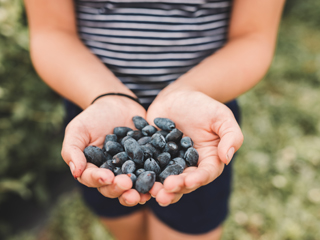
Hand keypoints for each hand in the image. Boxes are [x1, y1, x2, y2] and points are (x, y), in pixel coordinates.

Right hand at [61, 96, 150, 205]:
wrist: (117, 104)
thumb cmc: (93, 117)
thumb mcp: (77, 130)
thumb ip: (72, 150)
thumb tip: (75, 173)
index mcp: (92, 170)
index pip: (92, 179)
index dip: (98, 179)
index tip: (107, 176)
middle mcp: (111, 174)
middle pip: (113, 188)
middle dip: (119, 188)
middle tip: (127, 184)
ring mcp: (129, 171)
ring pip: (132, 187)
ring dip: (137, 192)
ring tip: (143, 193)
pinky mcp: (145, 164)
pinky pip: (149, 174)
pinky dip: (153, 180)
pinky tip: (157, 182)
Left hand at [147, 89, 242, 205]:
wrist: (178, 96)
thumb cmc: (204, 105)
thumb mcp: (221, 116)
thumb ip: (230, 136)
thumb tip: (227, 158)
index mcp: (208, 160)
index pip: (205, 174)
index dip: (197, 180)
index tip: (187, 181)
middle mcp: (189, 166)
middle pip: (183, 182)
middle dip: (174, 190)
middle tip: (162, 195)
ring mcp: (170, 162)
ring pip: (165, 179)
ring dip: (157, 188)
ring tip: (149, 192)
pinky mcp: (153, 156)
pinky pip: (147, 166)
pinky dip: (141, 173)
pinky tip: (133, 177)